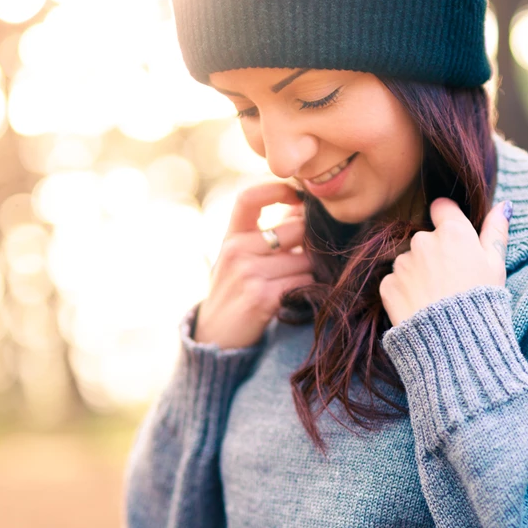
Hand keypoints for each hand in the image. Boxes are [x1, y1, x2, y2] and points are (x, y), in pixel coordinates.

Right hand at [193, 183, 312, 348]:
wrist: (216, 337)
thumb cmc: (235, 292)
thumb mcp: (239, 258)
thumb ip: (266, 233)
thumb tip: (305, 209)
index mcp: (231, 236)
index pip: (249, 198)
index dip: (276, 189)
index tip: (297, 197)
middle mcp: (236, 251)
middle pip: (295, 230)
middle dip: (309, 243)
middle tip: (307, 258)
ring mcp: (248, 274)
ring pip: (305, 259)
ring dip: (311, 271)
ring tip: (297, 282)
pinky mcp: (262, 297)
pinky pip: (304, 282)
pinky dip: (310, 289)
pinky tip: (299, 296)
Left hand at [379, 198, 510, 327]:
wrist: (455, 343)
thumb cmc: (481, 302)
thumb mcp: (496, 265)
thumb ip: (496, 232)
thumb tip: (503, 206)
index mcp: (452, 232)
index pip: (442, 208)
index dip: (448, 221)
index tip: (454, 241)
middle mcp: (423, 241)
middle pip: (425, 238)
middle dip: (434, 253)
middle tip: (450, 281)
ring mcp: (402, 263)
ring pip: (409, 261)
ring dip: (418, 273)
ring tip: (436, 298)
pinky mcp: (388, 285)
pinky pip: (395, 282)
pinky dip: (405, 292)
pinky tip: (421, 307)